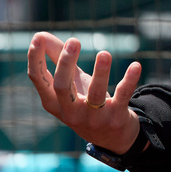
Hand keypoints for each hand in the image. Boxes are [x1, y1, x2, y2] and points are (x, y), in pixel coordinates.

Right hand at [27, 31, 143, 152]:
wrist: (111, 136)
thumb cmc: (85, 101)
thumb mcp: (71, 82)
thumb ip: (56, 58)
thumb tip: (38, 34)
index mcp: (53, 101)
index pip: (38, 78)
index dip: (35, 58)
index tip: (37, 37)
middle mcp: (70, 111)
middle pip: (62, 87)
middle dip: (66, 63)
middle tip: (73, 40)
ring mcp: (93, 117)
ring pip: (94, 95)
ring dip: (100, 73)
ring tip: (105, 53)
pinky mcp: (115, 117)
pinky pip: (122, 97)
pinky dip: (129, 81)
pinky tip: (136, 65)